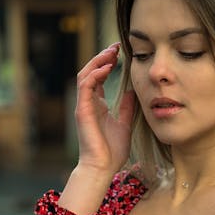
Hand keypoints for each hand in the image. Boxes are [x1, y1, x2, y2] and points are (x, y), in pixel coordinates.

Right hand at [75, 43, 135, 174]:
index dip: (107, 62)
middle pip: (91, 71)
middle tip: (115, 46)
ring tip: (111, 52)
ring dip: (97, 61)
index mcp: (97, 104)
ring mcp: (84, 105)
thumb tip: (132, 92)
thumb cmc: (112, 151)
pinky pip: (85, 86)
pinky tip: (107, 67)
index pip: (98, 77)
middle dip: (102, 56)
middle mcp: (88, 102)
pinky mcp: (82, 110)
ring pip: (85, 75)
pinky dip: (95, 74)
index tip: (120, 52)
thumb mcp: (124, 123)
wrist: (102, 168)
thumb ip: (126, 107)